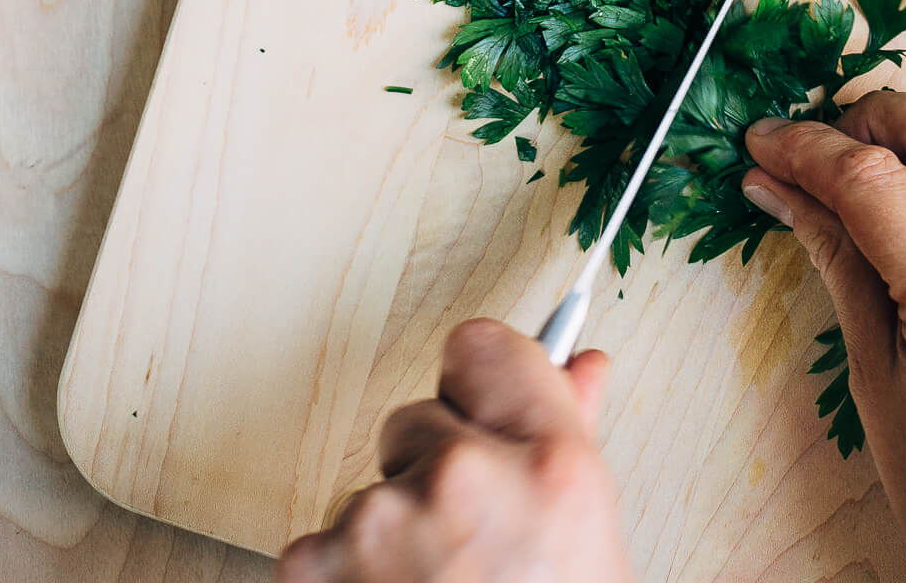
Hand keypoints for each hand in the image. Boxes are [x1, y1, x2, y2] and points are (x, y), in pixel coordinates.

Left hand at [276, 318, 633, 582]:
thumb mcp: (585, 535)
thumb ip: (572, 431)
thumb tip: (580, 364)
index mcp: (549, 462)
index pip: (481, 346)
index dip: (478, 390)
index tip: (480, 417)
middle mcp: (464, 474)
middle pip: (415, 418)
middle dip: (431, 472)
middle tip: (466, 544)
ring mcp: (385, 521)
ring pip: (371, 489)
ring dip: (390, 533)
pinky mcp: (319, 568)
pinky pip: (324, 544)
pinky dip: (346, 579)